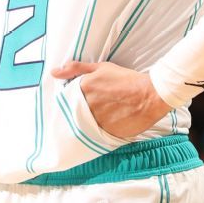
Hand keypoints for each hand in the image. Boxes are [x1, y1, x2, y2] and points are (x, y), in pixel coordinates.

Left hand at [52, 61, 171, 138]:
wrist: (150, 95)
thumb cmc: (126, 79)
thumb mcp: (101, 68)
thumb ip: (75, 68)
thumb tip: (53, 72)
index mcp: (83, 88)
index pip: (67, 99)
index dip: (73, 101)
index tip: (80, 101)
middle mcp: (87, 105)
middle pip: (75, 112)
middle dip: (81, 112)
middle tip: (96, 109)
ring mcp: (96, 120)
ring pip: (85, 124)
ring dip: (89, 122)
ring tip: (104, 116)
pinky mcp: (106, 133)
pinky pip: (96, 134)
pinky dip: (100, 131)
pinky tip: (109, 124)